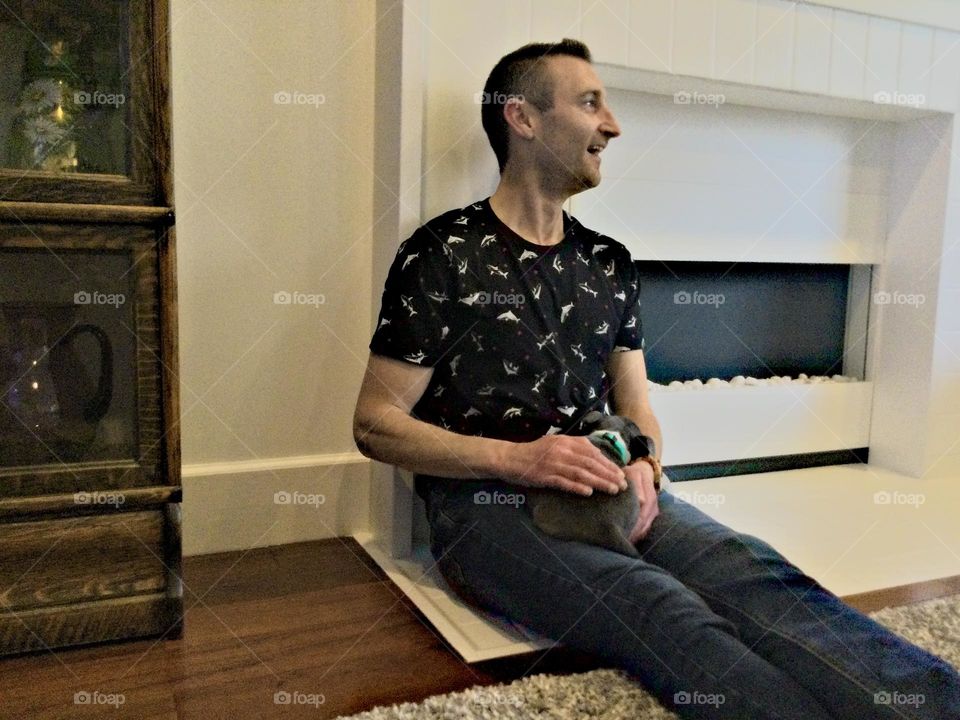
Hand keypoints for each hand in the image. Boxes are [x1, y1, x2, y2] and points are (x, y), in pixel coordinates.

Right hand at [504, 435, 626, 495]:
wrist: (509, 458)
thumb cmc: (534, 452)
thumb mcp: (555, 444)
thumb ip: (574, 447)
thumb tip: (596, 456)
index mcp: (566, 441)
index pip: (593, 452)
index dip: (608, 463)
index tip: (620, 473)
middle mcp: (562, 450)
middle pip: (590, 463)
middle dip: (609, 474)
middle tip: (623, 485)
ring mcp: (553, 464)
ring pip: (581, 473)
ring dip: (599, 482)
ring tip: (613, 490)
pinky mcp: (544, 476)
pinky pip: (564, 482)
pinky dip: (577, 487)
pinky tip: (589, 492)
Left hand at [624, 461, 658, 541]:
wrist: (644, 471)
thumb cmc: (635, 473)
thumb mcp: (634, 474)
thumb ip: (637, 486)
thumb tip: (641, 501)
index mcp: (650, 498)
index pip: (642, 516)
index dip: (633, 527)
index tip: (621, 533)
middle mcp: (653, 507)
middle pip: (644, 526)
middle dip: (632, 535)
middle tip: (619, 542)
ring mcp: (653, 512)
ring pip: (645, 529)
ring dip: (635, 536)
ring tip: (622, 543)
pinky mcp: (651, 515)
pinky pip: (645, 528)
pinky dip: (637, 534)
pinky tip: (628, 539)